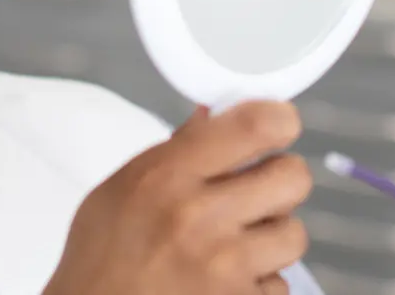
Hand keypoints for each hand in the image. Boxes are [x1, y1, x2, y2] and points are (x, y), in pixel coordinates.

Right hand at [44, 101, 311, 294]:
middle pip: (293, 177)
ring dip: (271, 236)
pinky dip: (259, 281)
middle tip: (258, 189)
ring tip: (235, 243)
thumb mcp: (121, 188)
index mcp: (168, 175)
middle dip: (279, 179)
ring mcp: (227, 267)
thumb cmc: (101, 256)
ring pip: (293, 232)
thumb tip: (214, 117)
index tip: (278, 123)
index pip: (255, 126)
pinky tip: (225, 279)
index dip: (278, 119)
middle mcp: (202, 216)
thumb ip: (174, 151)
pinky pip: (280, 283)